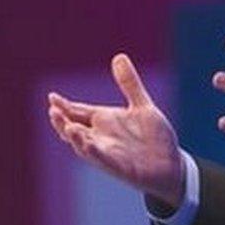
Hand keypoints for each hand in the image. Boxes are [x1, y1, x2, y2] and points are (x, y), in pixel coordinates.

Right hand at [48, 53, 184, 207]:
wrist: (172, 165)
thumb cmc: (154, 138)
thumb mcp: (142, 106)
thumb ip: (130, 84)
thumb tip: (119, 56)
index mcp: (104, 122)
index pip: (78, 112)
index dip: (64, 106)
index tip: (52, 97)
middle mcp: (101, 138)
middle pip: (74, 129)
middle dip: (62, 121)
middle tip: (52, 110)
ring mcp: (109, 154)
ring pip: (84, 146)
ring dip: (75, 137)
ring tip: (66, 127)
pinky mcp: (120, 168)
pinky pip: (104, 160)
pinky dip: (94, 153)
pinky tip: (87, 146)